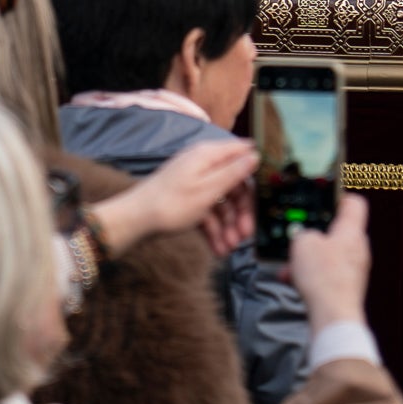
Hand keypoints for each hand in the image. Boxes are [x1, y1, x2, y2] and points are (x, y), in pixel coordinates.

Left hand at [90, 138, 257, 255]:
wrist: (135, 221)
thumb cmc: (170, 203)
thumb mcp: (208, 190)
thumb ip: (233, 172)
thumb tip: (255, 154)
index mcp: (207, 155)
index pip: (242, 154)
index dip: (256, 172)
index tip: (267, 195)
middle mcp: (202, 165)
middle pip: (234, 184)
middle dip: (241, 211)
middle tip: (245, 235)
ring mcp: (194, 183)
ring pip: (222, 202)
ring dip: (228, 225)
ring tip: (229, 247)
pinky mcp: (188, 199)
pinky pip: (208, 212)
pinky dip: (213, 229)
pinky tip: (218, 249)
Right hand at [286, 192, 370, 330]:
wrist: (332, 317)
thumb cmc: (324, 279)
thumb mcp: (303, 242)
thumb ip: (302, 232)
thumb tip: (303, 236)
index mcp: (352, 232)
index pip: (354, 203)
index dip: (337, 196)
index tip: (320, 195)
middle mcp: (358, 249)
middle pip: (337, 230)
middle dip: (313, 232)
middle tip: (297, 232)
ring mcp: (353, 270)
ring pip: (327, 254)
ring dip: (307, 256)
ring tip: (289, 261)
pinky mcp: (345, 288)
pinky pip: (325, 273)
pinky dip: (309, 274)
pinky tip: (291, 279)